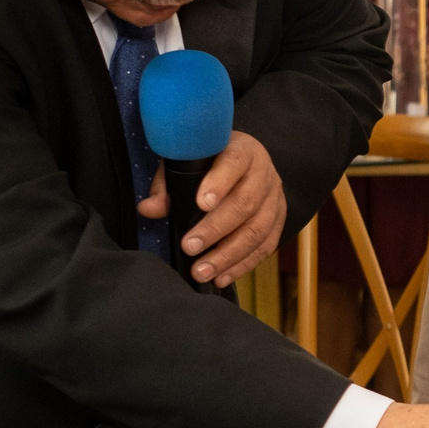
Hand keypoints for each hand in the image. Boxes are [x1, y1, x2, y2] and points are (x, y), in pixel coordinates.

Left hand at [136, 130, 283, 287]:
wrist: (244, 163)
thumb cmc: (209, 163)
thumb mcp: (185, 163)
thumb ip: (167, 185)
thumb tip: (149, 209)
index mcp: (242, 151)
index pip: (234, 163)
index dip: (219, 183)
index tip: (201, 204)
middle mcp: (264, 173)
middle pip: (245, 203)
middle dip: (216, 229)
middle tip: (190, 247)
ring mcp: (275, 198)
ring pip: (257, 230)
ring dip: (229, 255)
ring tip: (203, 271)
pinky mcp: (279, 220)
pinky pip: (266, 246)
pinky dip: (243, 265)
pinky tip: (222, 277)